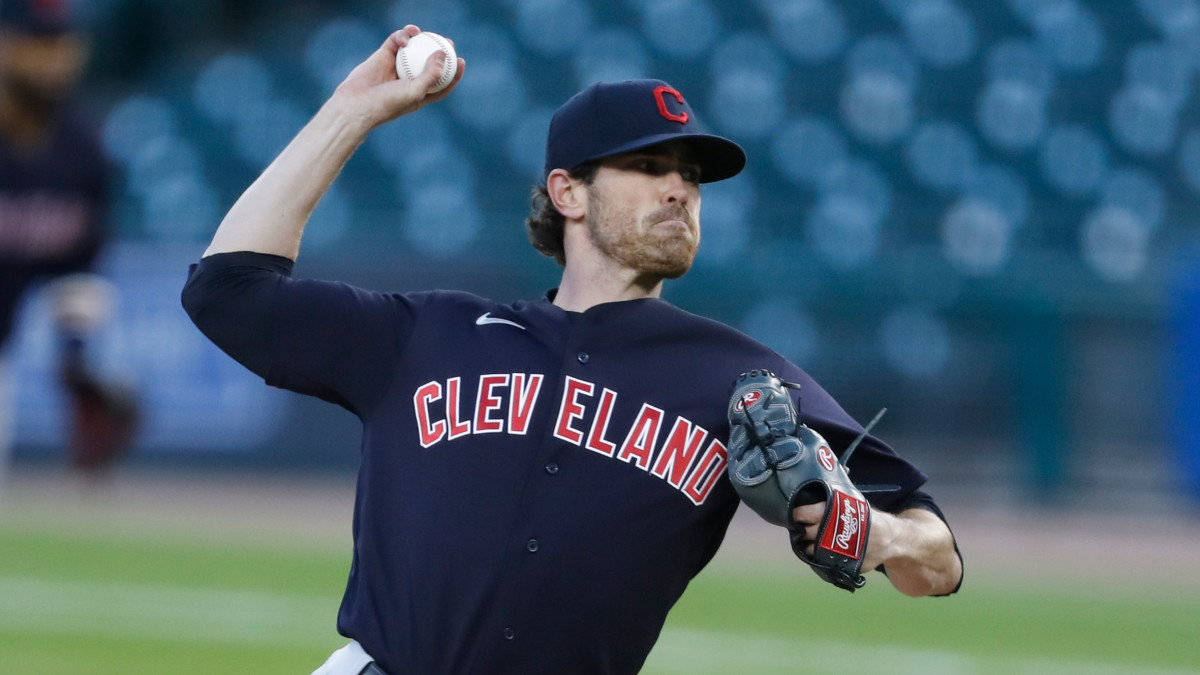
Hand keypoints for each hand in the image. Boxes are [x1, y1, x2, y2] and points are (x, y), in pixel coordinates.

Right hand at [332, 25, 465, 128]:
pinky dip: (401, 37)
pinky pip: (396, 42)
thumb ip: (431, 74)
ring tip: (424, 33)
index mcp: (421, 93)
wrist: (356, 104)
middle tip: (447, 41)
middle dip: (440, 51)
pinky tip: (405, 38)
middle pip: (429, 62)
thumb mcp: (415, 91)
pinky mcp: (383, 56)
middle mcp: (410, 79)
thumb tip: (444, 55)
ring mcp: (397, 67)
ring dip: (420, 39)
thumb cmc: (388, 103)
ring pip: (413, 49)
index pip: (442, 82)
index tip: (461, 60)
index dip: (453, 72)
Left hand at [793, 501, 889, 571]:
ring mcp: (832, 549)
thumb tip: (808, 497)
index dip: (798, 515)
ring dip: (809, 546)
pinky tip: (824, 551)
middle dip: (803, 531)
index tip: (797, 516)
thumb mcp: (850, 503)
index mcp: (829, 511)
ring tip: (816, 541)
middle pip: (804, 532)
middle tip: (806, 528)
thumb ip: (830, 503)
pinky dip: (820, 557)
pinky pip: (820, 561)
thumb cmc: (866, 518)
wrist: (888, 538)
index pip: (801, 514)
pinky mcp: (838, 563)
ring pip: (809, 549)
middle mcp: (828, 530)